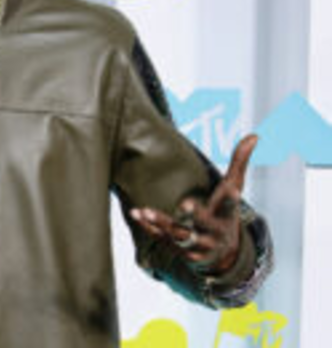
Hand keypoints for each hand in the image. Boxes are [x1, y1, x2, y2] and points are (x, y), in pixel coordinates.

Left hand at [130, 134, 256, 274]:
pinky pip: (161, 238)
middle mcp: (212, 231)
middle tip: (185, 204)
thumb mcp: (234, 189)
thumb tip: (255, 135)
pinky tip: (136, 213)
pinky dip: (148, 227)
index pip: (231, 205)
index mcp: (226, 214)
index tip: (233, 190)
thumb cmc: (225, 213)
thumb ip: (240, 162)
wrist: (222, 256)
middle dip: (195, 215)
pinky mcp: (178, 248)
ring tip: (147, 212)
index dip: (232, 198)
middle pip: (203, 223)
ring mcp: (195, 242)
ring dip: (163, 222)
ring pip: (179, 234)